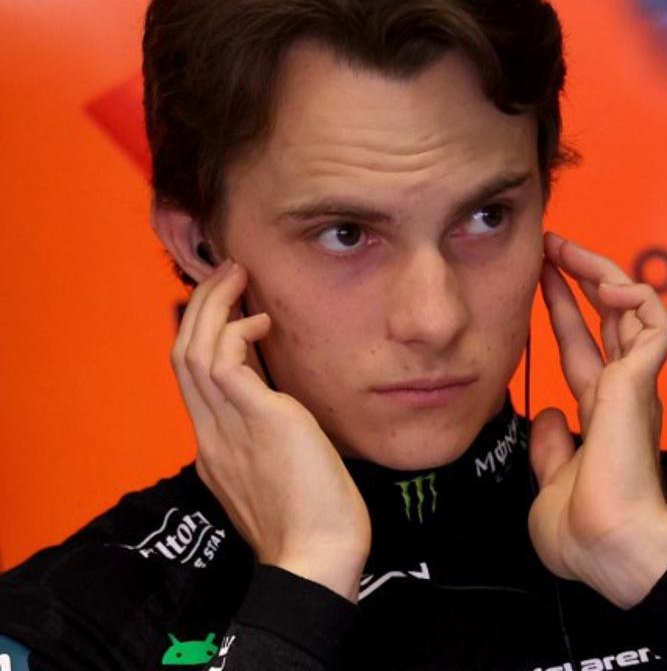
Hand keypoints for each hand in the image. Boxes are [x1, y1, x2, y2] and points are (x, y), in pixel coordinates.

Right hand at [172, 259, 369, 601]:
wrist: (317, 559)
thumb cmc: (314, 525)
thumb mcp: (283, 474)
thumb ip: (273, 441)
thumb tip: (288, 415)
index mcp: (215, 449)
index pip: (192, 380)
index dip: (201, 335)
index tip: (224, 306)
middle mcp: (212, 434)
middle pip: (182, 356)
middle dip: (200, 309)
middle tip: (226, 274)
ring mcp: (228, 428)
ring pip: (194, 351)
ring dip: (214, 305)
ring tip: (238, 275)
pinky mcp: (259, 421)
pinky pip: (227, 363)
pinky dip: (238, 332)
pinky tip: (263, 321)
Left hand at [529, 232, 666, 608]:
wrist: (608, 548)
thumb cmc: (585, 534)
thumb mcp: (551, 482)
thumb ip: (552, 446)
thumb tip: (550, 415)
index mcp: (605, 417)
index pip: (584, 349)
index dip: (563, 312)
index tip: (541, 279)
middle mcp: (625, 395)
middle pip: (609, 319)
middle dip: (582, 277)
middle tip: (552, 246)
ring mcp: (637, 387)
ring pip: (635, 309)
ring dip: (604, 273)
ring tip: (568, 249)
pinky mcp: (644, 383)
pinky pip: (656, 323)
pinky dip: (637, 296)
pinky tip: (607, 284)